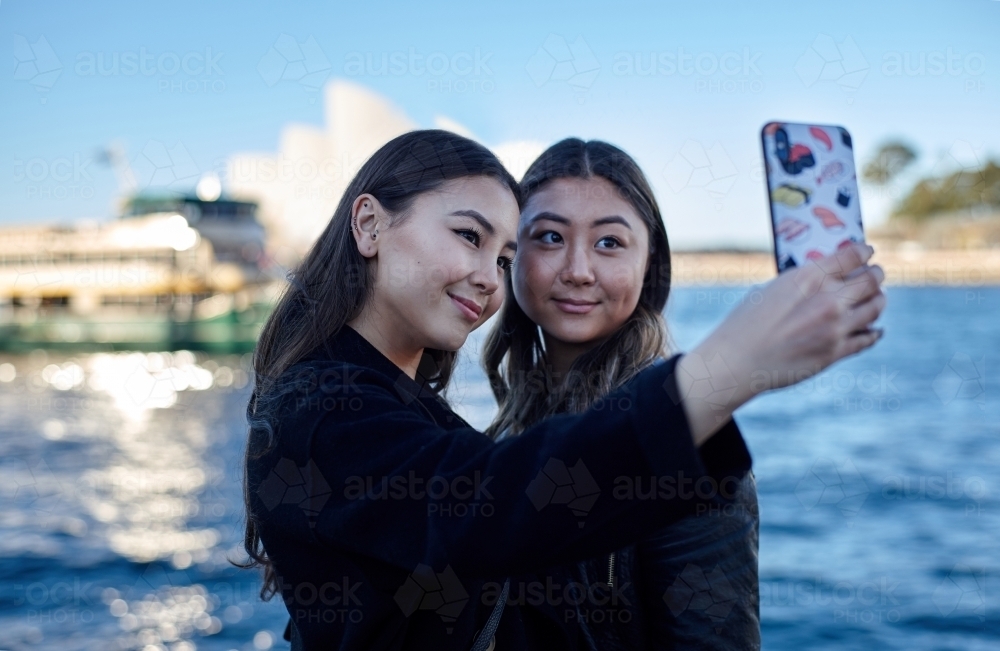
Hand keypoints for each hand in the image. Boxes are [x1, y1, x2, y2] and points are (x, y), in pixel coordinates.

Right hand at [677, 242, 885, 444]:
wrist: (737, 362)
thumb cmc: (745, 323)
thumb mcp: (771, 290)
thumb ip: (802, 283)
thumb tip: (824, 280)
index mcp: (809, 277)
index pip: (852, 255)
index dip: (863, 251)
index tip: (867, 251)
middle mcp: (828, 300)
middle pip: (871, 280)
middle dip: (876, 274)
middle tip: (876, 274)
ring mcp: (835, 328)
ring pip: (875, 307)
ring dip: (879, 300)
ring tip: (877, 298)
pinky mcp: (835, 352)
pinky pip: (867, 339)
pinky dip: (874, 332)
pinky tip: (874, 329)